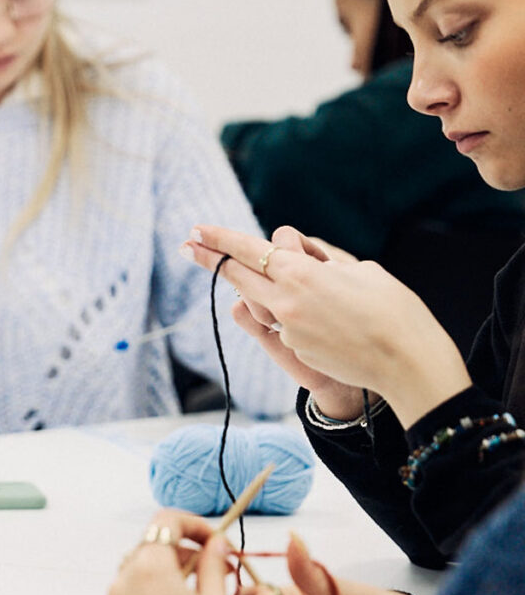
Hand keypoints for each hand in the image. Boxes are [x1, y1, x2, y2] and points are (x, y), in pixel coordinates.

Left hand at [95, 510, 237, 594]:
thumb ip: (212, 566)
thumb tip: (215, 542)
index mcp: (150, 568)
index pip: (165, 522)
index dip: (192, 524)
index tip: (213, 541)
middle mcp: (120, 583)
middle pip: (148, 551)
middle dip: (178, 554)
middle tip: (209, 572)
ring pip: (134, 581)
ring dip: (160, 582)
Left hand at [185, 224, 470, 426]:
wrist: (406, 362)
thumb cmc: (393, 309)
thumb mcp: (360, 269)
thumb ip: (320, 258)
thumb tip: (296, 252)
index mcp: (301, 273)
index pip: (249, 250)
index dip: (220, 239)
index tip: (197, 231)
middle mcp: (285, 300)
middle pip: (237, 274)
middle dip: (211, 258)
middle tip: (188, 245)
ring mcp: (286, 328)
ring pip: (259, 298)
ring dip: (257, 285)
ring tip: (259, 273)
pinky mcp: (294, 348)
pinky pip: (282, 321)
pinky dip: (291, 312)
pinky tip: (325, 316)